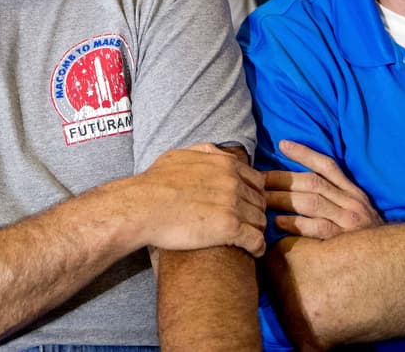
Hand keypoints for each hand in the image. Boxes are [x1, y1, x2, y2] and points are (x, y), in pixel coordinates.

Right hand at [129, 143, 266, 256]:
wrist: (143, 206)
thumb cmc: (156, 182)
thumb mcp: (181, 155)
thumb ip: (204, 152)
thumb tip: (216, 153)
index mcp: (226, 165)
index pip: (257, 181)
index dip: (252, 194)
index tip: (246, 205)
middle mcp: (234, 182)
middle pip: (260, 202)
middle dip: (256, 213)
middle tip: (247, 225)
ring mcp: (234, 205)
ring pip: (260, 221)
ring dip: (256, 231)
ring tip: (248, 241)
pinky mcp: (230, 228)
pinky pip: (256, 241)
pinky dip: (257, 248)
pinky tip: (252, 253)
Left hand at [266, 140, 381, 239]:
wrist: (393, 263)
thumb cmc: (366, 239)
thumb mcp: (356, 213)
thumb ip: (335, 199)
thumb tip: (301, 189)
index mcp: (354, 193)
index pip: (327, 166)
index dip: (305, 153)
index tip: (283, 145)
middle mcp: (352, 202)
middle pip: (312, 182)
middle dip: (283, 178)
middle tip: (258, 180)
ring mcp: (348, 221)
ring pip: (311, 202)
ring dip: (283, 198)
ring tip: (262, 199)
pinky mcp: (343, 240)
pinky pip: (315, 227)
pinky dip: (294, 222)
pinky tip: (277, 221)